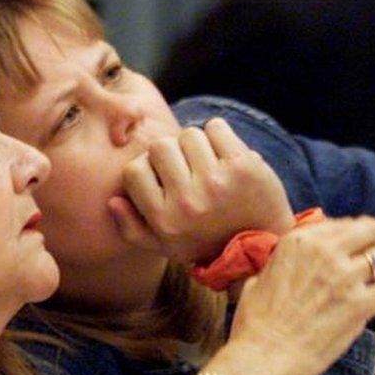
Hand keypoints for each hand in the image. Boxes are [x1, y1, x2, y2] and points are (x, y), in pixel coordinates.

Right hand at [109, 118, 293, 262]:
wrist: (262, 248)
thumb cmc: (207, 243)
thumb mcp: (166, 247)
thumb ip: (132, 228)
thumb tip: (112, 201)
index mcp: (164, 220)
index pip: (134, 170)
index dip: (146, 169)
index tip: (163, 177)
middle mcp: (187, 202)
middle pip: (160, 146)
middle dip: (172, 153)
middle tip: (187, 168)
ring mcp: (216, 182)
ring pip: (189, 134)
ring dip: (197, 144)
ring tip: (208, 163)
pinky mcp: (243, 166)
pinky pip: (216, 127)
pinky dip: (219, 135)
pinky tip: (225, 155)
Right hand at [227, 217, 374, 374]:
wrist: (265, 353)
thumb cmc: (257, 321)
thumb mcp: (260, 277)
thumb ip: (280, 264)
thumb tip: (284, 264)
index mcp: (300, 242)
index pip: (340, 224)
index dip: (358, 228)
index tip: (365, 232)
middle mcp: (325, 253)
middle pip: (367, 231)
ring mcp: (344, 278)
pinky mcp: (359, 306)